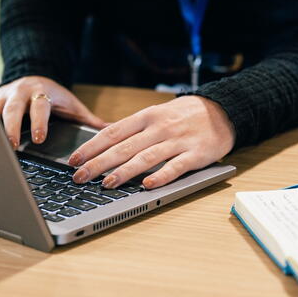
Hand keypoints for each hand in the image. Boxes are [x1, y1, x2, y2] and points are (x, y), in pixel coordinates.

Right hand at [0, 76, 105, 146]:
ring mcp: (2, 97)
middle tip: (11, 146)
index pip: (40, 106)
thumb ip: (89, 120)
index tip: (39, 138)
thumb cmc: (54, 98)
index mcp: (41, 92)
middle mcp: (19, 92)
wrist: (32, 80)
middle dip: (10, 127)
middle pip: (12, 108)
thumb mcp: (72, 106)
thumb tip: (113, 131)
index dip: (39, 122)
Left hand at [67, 96, 235, 189]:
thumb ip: (134, 129)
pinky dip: (161, 176)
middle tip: (80, 176)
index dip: (91, 146)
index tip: (74, 159)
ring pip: (146, 157)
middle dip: (99, 162)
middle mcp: (159, 128)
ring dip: (125, 171)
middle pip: (124, 147)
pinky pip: (176, 167)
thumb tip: (103, 141)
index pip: (113, 132)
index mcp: (147, 117)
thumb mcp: (157, 114)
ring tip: (107, 183)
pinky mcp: (196, 155)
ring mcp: (178, 141)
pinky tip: (147, 185)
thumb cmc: (185, 115)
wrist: (223, 110)